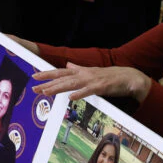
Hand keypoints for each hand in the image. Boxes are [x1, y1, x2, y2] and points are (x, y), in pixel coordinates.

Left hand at [32, 63, 151, 102]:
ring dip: (58, 88)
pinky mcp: (102, 87)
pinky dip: (80, 93)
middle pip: (63, 78)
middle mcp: (85, 74)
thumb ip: (79, 69)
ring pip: (71, 84)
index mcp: (82, 72)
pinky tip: (71, 97)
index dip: (48, 74)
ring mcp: (93, 80)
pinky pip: (89, 91)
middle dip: (47, 82)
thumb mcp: (92, 72)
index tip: (35, 76)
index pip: (62, 72)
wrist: (129, 77)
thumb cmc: (111, 76)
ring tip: (45, 92)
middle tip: (34, 88)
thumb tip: (68, 64)